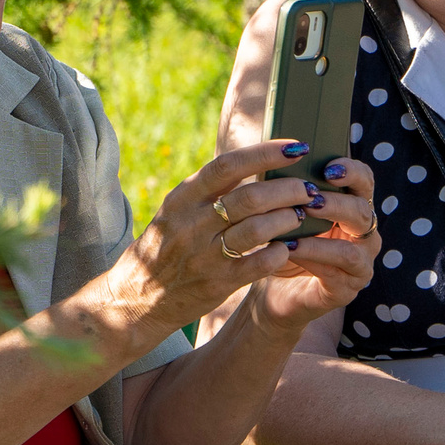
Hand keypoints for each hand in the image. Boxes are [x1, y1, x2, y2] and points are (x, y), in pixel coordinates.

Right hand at [114, 140, 343, 332]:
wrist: (137, 297)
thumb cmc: (166, 246)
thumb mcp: (177, 211)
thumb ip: (210, 190)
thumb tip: (257, 161)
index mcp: (182, 199)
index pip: (227, 166)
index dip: (264, 153)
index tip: (295, 147)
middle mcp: (191, 224)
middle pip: (249, 198)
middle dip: (287, 189)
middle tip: (308, 188)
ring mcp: (204, 255)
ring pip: (258, 229)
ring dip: (288, 218)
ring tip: (302, 214)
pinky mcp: (217, 284)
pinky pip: (259, 264)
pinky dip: (280, 252)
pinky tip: (289, 247)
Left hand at [245, 157, 378, 332]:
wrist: (273, 291)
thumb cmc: (283, 244)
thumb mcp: (286, 211)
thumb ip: (290, 185)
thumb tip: (274, 146)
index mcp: (353, 208)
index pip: (364, 182)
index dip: (352, 172)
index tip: (328, 167)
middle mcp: (364, 236)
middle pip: (363, 212)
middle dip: (337, 203)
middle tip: (311, 198)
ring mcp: (360, 265)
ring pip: (353, 248)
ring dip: (323, 235)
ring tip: (299, 225)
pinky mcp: (346, 290)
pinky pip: (335, 273)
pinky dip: (312, 259)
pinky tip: (291, 250)